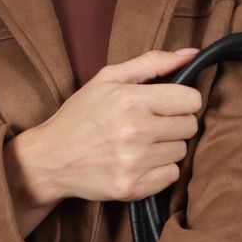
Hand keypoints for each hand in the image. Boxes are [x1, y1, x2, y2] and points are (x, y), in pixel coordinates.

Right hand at [3, 48, 203, 237]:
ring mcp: (134, 163)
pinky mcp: (132, 188)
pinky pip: (171, 176)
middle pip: (189, 127)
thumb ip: (152, 62)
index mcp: (130, 100)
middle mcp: (135, 131)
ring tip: (142, 145)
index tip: (168, 105)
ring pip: (181, 152)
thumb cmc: (80, 115)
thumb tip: (192, 53)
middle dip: (175, 124)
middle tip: (152, 125)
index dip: (182, 101)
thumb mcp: (108, 78)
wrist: (50, 159)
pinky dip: (160, 170)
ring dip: (167, 147)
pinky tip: (140, 163)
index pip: (191, 100)